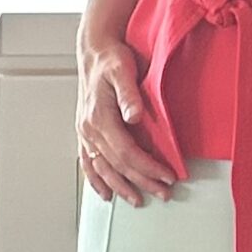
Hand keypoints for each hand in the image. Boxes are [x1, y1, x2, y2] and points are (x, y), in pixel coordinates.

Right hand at [77, 38, 179, 206]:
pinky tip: (105, 192)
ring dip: (120, 187)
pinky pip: (88, 162)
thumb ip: (129, 94)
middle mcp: (88, 128)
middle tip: (163, 192)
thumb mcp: (123, 70)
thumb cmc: (111, 59)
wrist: (94, 51)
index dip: (147, 167)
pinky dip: (96, 180)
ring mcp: (84, 132)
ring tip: (138, 199)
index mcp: (98, 117)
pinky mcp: (85, 132)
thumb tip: (134, 116)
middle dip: (141, 181)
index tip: (167, 176)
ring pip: (102, 169)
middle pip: (116, 165)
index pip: (126, 152)